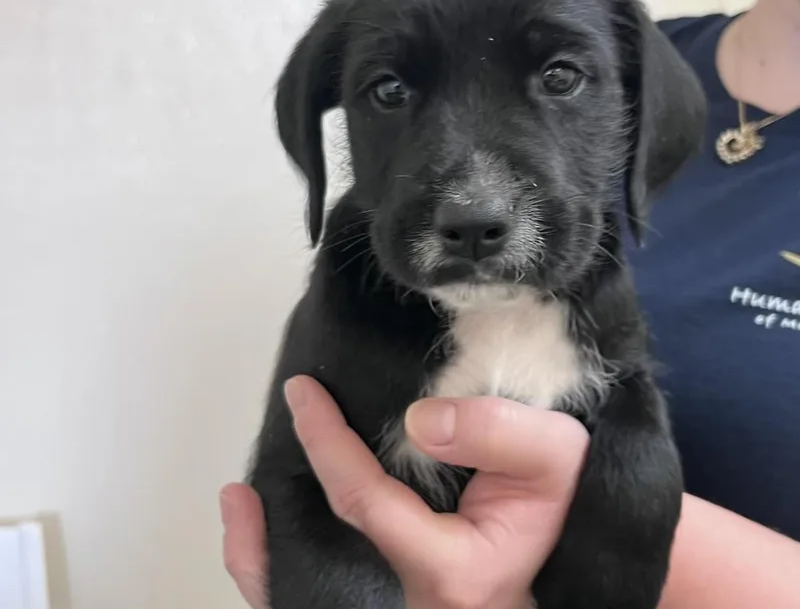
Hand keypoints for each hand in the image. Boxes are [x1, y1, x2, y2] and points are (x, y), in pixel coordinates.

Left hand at [221, 376, 589, 608]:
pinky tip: (270, 546)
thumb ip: (498, 431)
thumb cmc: (564, 503)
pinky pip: (329, 603)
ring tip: (238, 505)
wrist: (576, 556)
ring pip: (314, 598)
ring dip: (265, 558)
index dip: (324, 442)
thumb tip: (418, 422)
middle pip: (322, 563)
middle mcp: (415, 605)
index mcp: (451, 568)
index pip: (363, 499)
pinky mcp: (400, 606)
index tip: (302, 391)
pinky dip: (286, 579)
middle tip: (249, 469)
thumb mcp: (554, 455)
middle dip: (274, 515)